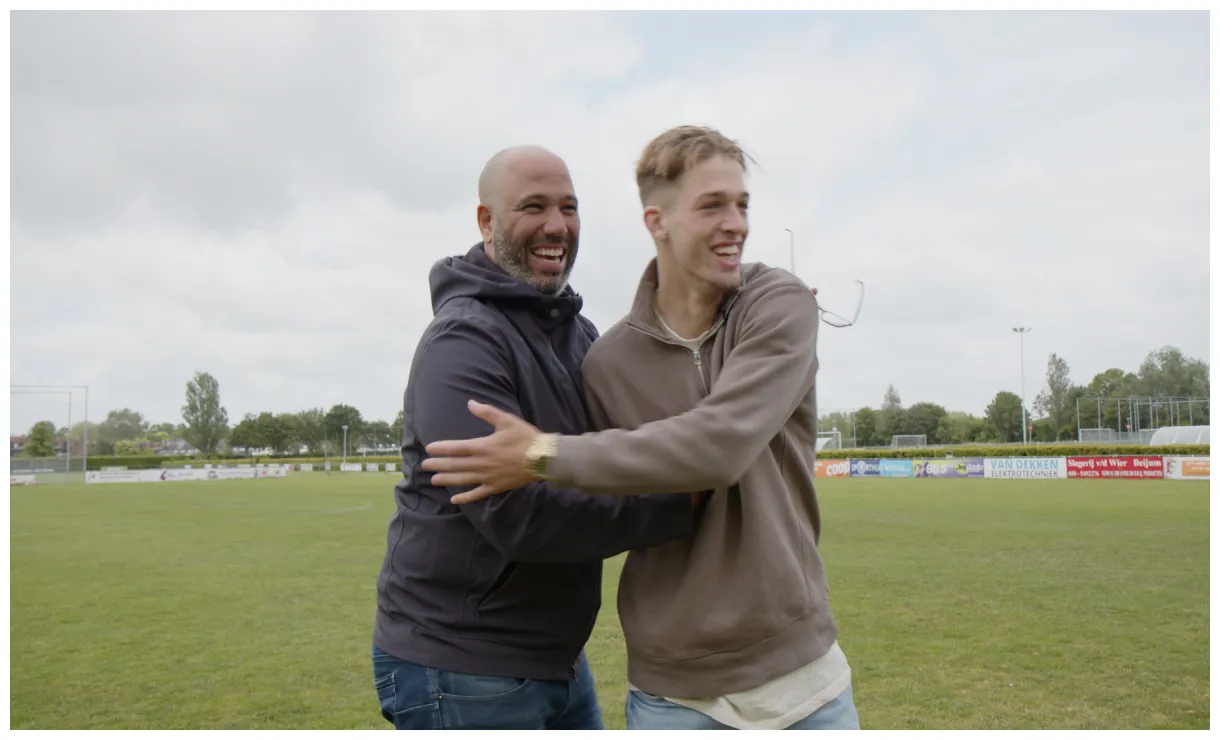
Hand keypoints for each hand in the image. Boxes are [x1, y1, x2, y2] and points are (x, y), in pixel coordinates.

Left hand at [422, 400, 541, 504]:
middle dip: (439, 465)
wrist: (543, 458)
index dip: (441, 448)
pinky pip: (477, 494)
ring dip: (447, 480)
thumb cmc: (525, 437)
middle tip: (425, 466)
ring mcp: (488, 477)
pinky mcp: (496, 487)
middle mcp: (482, 463)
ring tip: (434, 480)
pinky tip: (454, 500)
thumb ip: (487, 412)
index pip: (456, 448)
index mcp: (483, 446)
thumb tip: (470, 403)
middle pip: (455, 465)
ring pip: (462, 480)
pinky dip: (465, 497)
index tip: (429, 449)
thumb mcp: (506, 420)